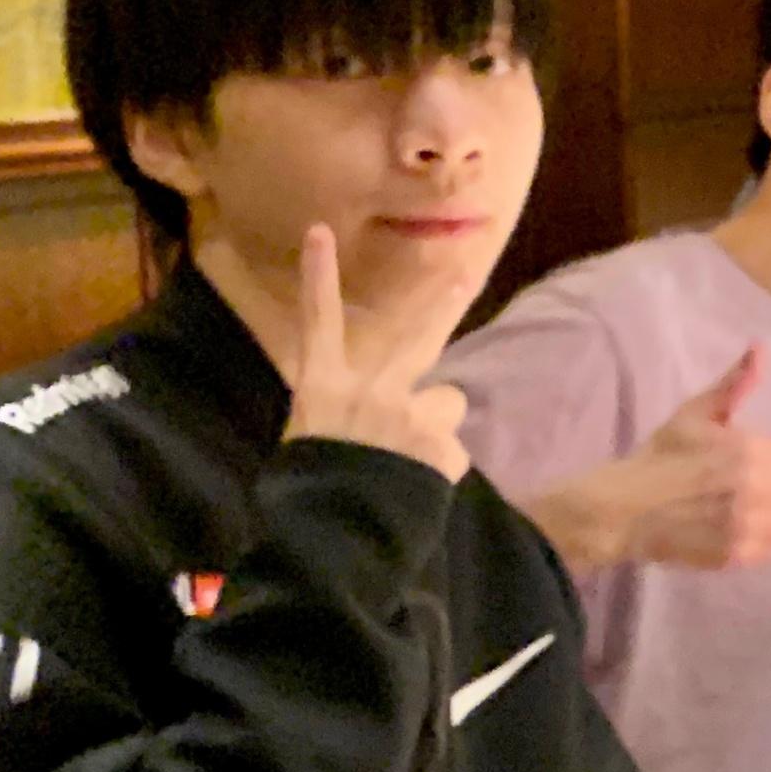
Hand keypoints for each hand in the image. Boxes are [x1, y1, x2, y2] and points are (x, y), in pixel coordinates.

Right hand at [281, 224, 471, 480]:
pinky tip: (418, 490)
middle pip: (414, 335)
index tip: (319, 231)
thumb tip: (375, 420)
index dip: (319, 276)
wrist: (336, 540)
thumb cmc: (310, 496)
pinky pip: (451, 452)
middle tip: (461, 274)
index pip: (317, 322)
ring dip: (435, 425)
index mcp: (323, 390)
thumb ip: (344, 416)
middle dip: (439, 301)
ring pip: (446, 401)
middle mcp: (369, 390)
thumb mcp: (309, 441)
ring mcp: (409, 414)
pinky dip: (440, 469)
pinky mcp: (443, 446)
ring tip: (410, 461)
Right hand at [619, 349, 770, 569]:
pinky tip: (744, 532)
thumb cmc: (661, 456)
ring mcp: (747, 527)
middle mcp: (756, 490)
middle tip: (770, 493)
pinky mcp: (737, 556)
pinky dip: (766, 543)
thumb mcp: (696, 413)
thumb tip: (762, 349)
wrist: (623, 509)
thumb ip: (735, 384)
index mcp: (750, 451)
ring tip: (759, 514)